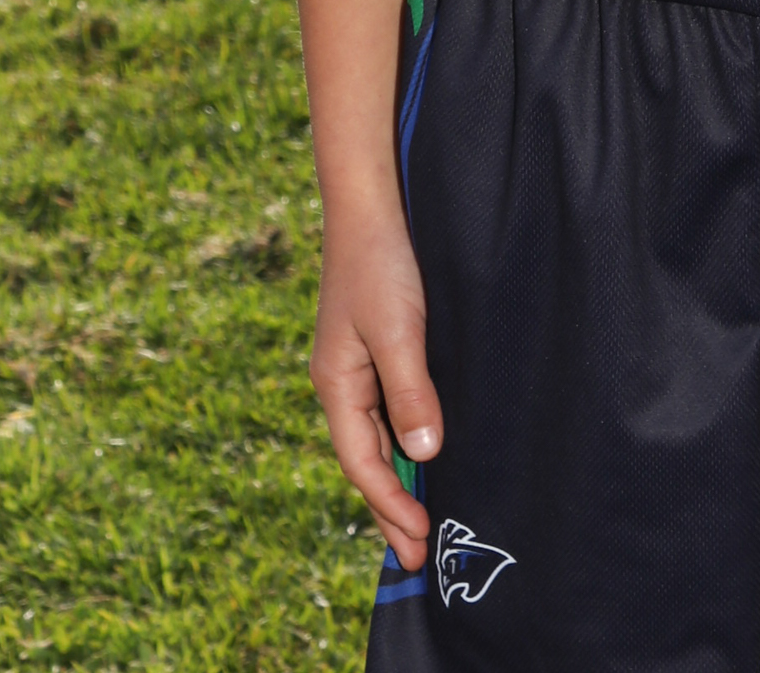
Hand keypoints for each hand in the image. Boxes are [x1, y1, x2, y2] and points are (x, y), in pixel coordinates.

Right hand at [310, 198, 443, 574]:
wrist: (372, 202)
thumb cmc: (383, 262)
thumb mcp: (399, 329)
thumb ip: (410, 391)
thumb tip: (423, 455)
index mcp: (336, 384)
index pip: (361, 463)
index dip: (390, 504)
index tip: (419, 541)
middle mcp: (341, 381)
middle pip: (364, 458)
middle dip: (389, 507)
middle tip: (418, 557)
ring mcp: (356, 365)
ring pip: (376, 437)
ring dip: (397, 478)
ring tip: (421, 519)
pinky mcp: (376, 346)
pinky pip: (386, 410)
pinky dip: (402, 441)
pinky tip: (422, 451)